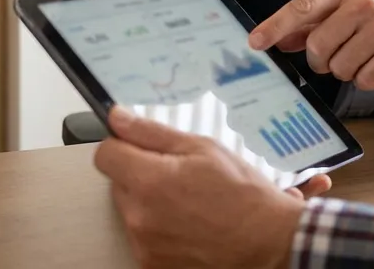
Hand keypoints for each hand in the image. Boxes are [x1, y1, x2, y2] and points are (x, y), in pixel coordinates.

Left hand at [93, 107, 326, 268]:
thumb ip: (153, 133)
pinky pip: (144, 236)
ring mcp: (144, 244)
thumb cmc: (244, 196)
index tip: (138, 146)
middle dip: (141, 174)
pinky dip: (160, 229)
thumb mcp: (203, 149)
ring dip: (151, 203)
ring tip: (190, 203)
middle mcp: (139, 215)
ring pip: (132, 210)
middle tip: (180, 176)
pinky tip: (190, 225)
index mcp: (149, 180)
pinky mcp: (151, 263)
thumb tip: (118, 118)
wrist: (268, 243)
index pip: (105, 154)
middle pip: (119, 183)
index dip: (123, 144)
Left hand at [248, 0, 373, 89]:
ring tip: (363, 56)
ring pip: (341, 67)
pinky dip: (367, 79)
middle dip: (322, 61)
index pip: (302, 7)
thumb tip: (277, 41)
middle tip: (334, 57)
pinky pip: (365, 80)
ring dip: (346, 70)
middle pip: (319, 46)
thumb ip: (312, 24)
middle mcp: (363, 3)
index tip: (255, 43)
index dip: (276, 26)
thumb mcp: (347, 8)